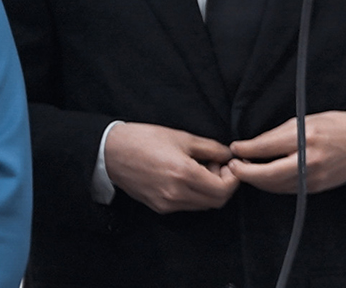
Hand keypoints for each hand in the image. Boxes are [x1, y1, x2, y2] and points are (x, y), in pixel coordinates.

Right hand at [104, 122, 239, 212]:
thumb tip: (228, 155)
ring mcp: (166, 204)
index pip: (223, 190)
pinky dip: (196, 193)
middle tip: (219, 164)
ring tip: (203, 167)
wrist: (111, 152)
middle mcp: (175, 195)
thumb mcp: (183, 138)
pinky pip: (186, 205)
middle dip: (224, 184)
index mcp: (184, 176)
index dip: (234, 178)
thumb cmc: (146, 140)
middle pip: (215, 202)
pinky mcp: (158, 207)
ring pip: (201, 205)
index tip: (231, 162)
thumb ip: (211, 148)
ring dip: (210, 189)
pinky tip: (190, 175)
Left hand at [229, 111, 345, 193]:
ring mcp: (312, 177)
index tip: (235, 148)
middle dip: (244, 172)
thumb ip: (282, 132)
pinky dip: (272, 184)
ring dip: (256, 180)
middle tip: (233, 166)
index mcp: (307, 137)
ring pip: (274, 185)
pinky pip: (286, 189)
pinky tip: (267, 177)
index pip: (267, 147)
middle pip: (266, 174)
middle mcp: (309, 159)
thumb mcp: (311, 119)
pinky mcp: (315, 187)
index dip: (246, 150)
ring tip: (246, 171)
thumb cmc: (340, 126)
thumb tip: (256, 144)